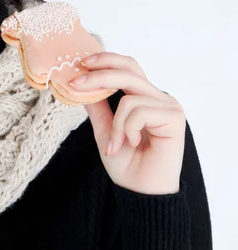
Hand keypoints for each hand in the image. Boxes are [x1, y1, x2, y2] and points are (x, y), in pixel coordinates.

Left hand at [70, 52, 185, 194]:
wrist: (140, 190)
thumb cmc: (126, 162)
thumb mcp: (103, 128)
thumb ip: (96, 105)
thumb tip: (80, 83)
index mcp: (143, 96)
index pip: (127, 66)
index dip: (105, 60)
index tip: (80, 63)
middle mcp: (157, 97)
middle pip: (128, 70)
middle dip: (98, 76)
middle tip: (75, 84)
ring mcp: (168, 105)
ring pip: (129, 98)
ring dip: (115, 125)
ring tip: (116, 145)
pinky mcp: (175, 117)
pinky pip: (138, 112)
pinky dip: (127, 130)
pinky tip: (133, 144)